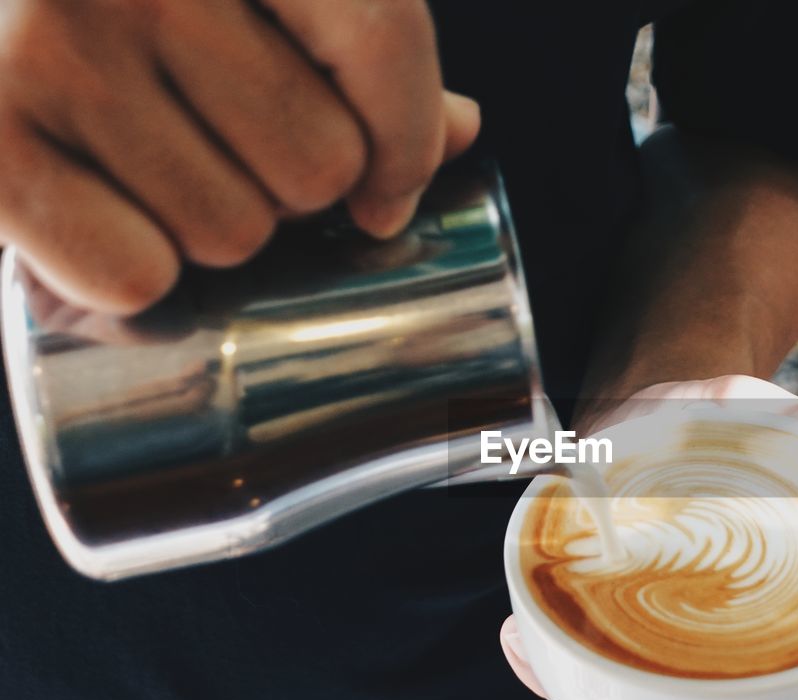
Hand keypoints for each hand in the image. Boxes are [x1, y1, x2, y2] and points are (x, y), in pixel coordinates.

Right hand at [0, 0, 479, 314]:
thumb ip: (354, 47)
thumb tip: (460, 129)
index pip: (381, 38)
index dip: (407, 143)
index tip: (384, 195)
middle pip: (318, 166)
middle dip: (286, 183)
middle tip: (214, 141)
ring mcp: (48, 43)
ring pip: (235, 233)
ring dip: (209, 225)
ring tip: (141, 159)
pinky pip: (135, 275)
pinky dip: (131, 272)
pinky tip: (95, 207)